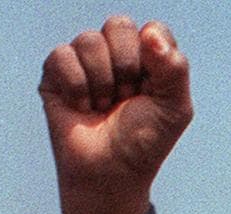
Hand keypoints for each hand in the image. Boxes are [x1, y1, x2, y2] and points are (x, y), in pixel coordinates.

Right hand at [39, 16, 192, 213]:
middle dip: (125, 67)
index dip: (152, 58)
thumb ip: (175, 67)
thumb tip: (149, 33)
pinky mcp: (55, 73)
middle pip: (119, 25)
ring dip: (102, 82)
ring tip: (103, 106)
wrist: (110, 172)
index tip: (151, 88)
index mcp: (149, 56)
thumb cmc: (144, 141)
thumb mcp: (174, 108)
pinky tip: (82, 107)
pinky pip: (62, 56)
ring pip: (89, 40)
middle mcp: (116, 53)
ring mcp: (84, 61)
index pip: (152, 30)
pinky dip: (76, 86)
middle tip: (126, 98)